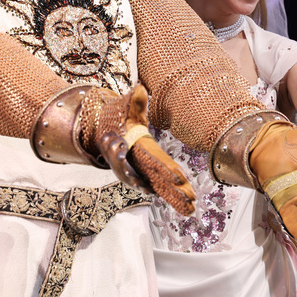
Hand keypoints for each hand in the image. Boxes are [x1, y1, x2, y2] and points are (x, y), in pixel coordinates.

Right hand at [82, 85, 195, 215]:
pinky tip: (186, 208)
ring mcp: (139, 174)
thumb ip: (134, 101)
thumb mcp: (125, 109)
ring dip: (175, 199)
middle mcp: (135, 166)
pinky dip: (172, 199)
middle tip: (190, 198)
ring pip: (160, 189)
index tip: (180, 176)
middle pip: (158, 181)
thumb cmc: (119, 121)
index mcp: (135, 150)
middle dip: (172, 191)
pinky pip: (160, 190)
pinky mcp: (145, 178)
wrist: (105, 135)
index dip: (166, 169)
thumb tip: (140, 88)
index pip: (154, 160)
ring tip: (191, 208)